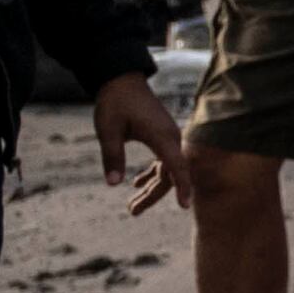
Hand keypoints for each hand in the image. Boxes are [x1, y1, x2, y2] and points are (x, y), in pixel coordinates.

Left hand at [94, 72, 183, 216]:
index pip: (177, 167)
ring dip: (151, 187)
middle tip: (132, 212)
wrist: (121, 80)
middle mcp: (170, 138)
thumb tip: (113, 184)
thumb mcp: (108, 131)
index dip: (183, 187)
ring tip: (132, 205)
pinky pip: (162, 159)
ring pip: (166, 168)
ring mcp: (167, 136)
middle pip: (170, 173)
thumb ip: (112, 157)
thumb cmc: (115, 103)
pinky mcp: (161, 135)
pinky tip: (136, 183)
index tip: (185, 206)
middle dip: (153, 195)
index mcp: (161, 137)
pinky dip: (152, 173)